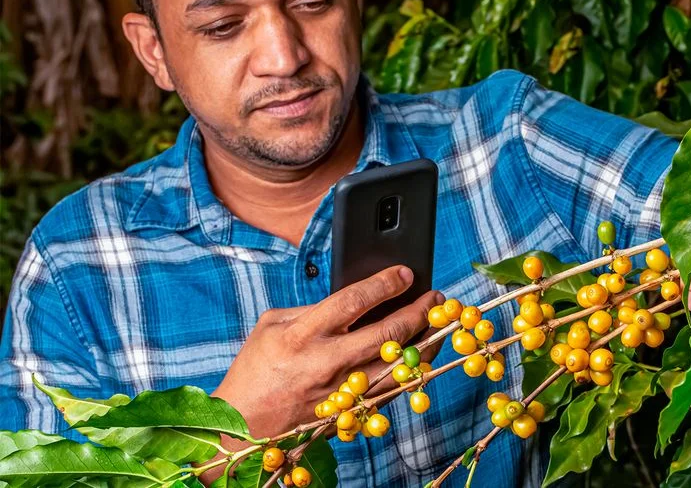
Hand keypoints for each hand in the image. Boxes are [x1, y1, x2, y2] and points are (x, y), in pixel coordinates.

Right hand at [213, 265, 442, 436]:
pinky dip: (411, 372)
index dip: (385, 284)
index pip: (354, 301)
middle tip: (436, 298)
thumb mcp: (272, 326)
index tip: (406, 273)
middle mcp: (325, 363)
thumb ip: (313, 309)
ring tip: (439, 324)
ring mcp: (340, 392)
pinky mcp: (349, 413)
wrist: (242, 426)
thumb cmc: (255, 371)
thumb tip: (354, 300)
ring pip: (397, 366)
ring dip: (425, 343)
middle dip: (419, 312)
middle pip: (387, 334)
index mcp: (302, 334)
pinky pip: (390, 391)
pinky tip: (421, 356)